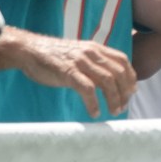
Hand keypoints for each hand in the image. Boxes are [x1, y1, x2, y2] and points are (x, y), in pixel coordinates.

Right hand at [17, 31, 136, 117]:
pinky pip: (87, 89)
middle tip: (123, 106)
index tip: (131, 91)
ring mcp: (80, 62)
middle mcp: (91, 53)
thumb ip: (94, 62)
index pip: (123, 60)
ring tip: (114, 111)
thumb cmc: (53, 56)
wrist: (29, 49)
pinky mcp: (68, 72)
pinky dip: (94, 102)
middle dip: (125, 91)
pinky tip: (95, 112)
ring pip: (107, 81)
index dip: (131, 77)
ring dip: (114, 99)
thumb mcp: (79, 53)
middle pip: (119, 73)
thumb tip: (108, 79)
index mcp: (96, 48)